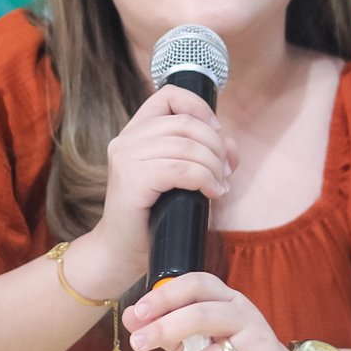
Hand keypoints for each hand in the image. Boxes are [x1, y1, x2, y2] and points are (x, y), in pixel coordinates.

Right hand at [85, 86, 236, 288]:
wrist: (120, 254)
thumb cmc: (152, 218)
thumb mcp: (178, 178)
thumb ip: (200, 154)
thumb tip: (230, 147)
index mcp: (134, 133)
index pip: (169, 95)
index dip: (200, 107)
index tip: (216, 132)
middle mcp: (125, 140)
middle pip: (185, 123)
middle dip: (215, 145)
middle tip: (225, 171)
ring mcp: (125, 159)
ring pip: (186, 146)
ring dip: (212, 166)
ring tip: (220, 186)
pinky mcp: (132, 181)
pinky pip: (181, 169)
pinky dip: (204, 179)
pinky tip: (212, 193)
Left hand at [122, 272, 308, 350]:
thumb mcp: (201, 342)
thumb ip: (168, 329)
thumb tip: (130, 318)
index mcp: (229, 301)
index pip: (197, 283)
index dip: (165, 295)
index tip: (138, 312)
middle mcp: (246, 315)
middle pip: (200, 313)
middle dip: (164, 328)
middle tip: (137, 344)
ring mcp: (260, 342)